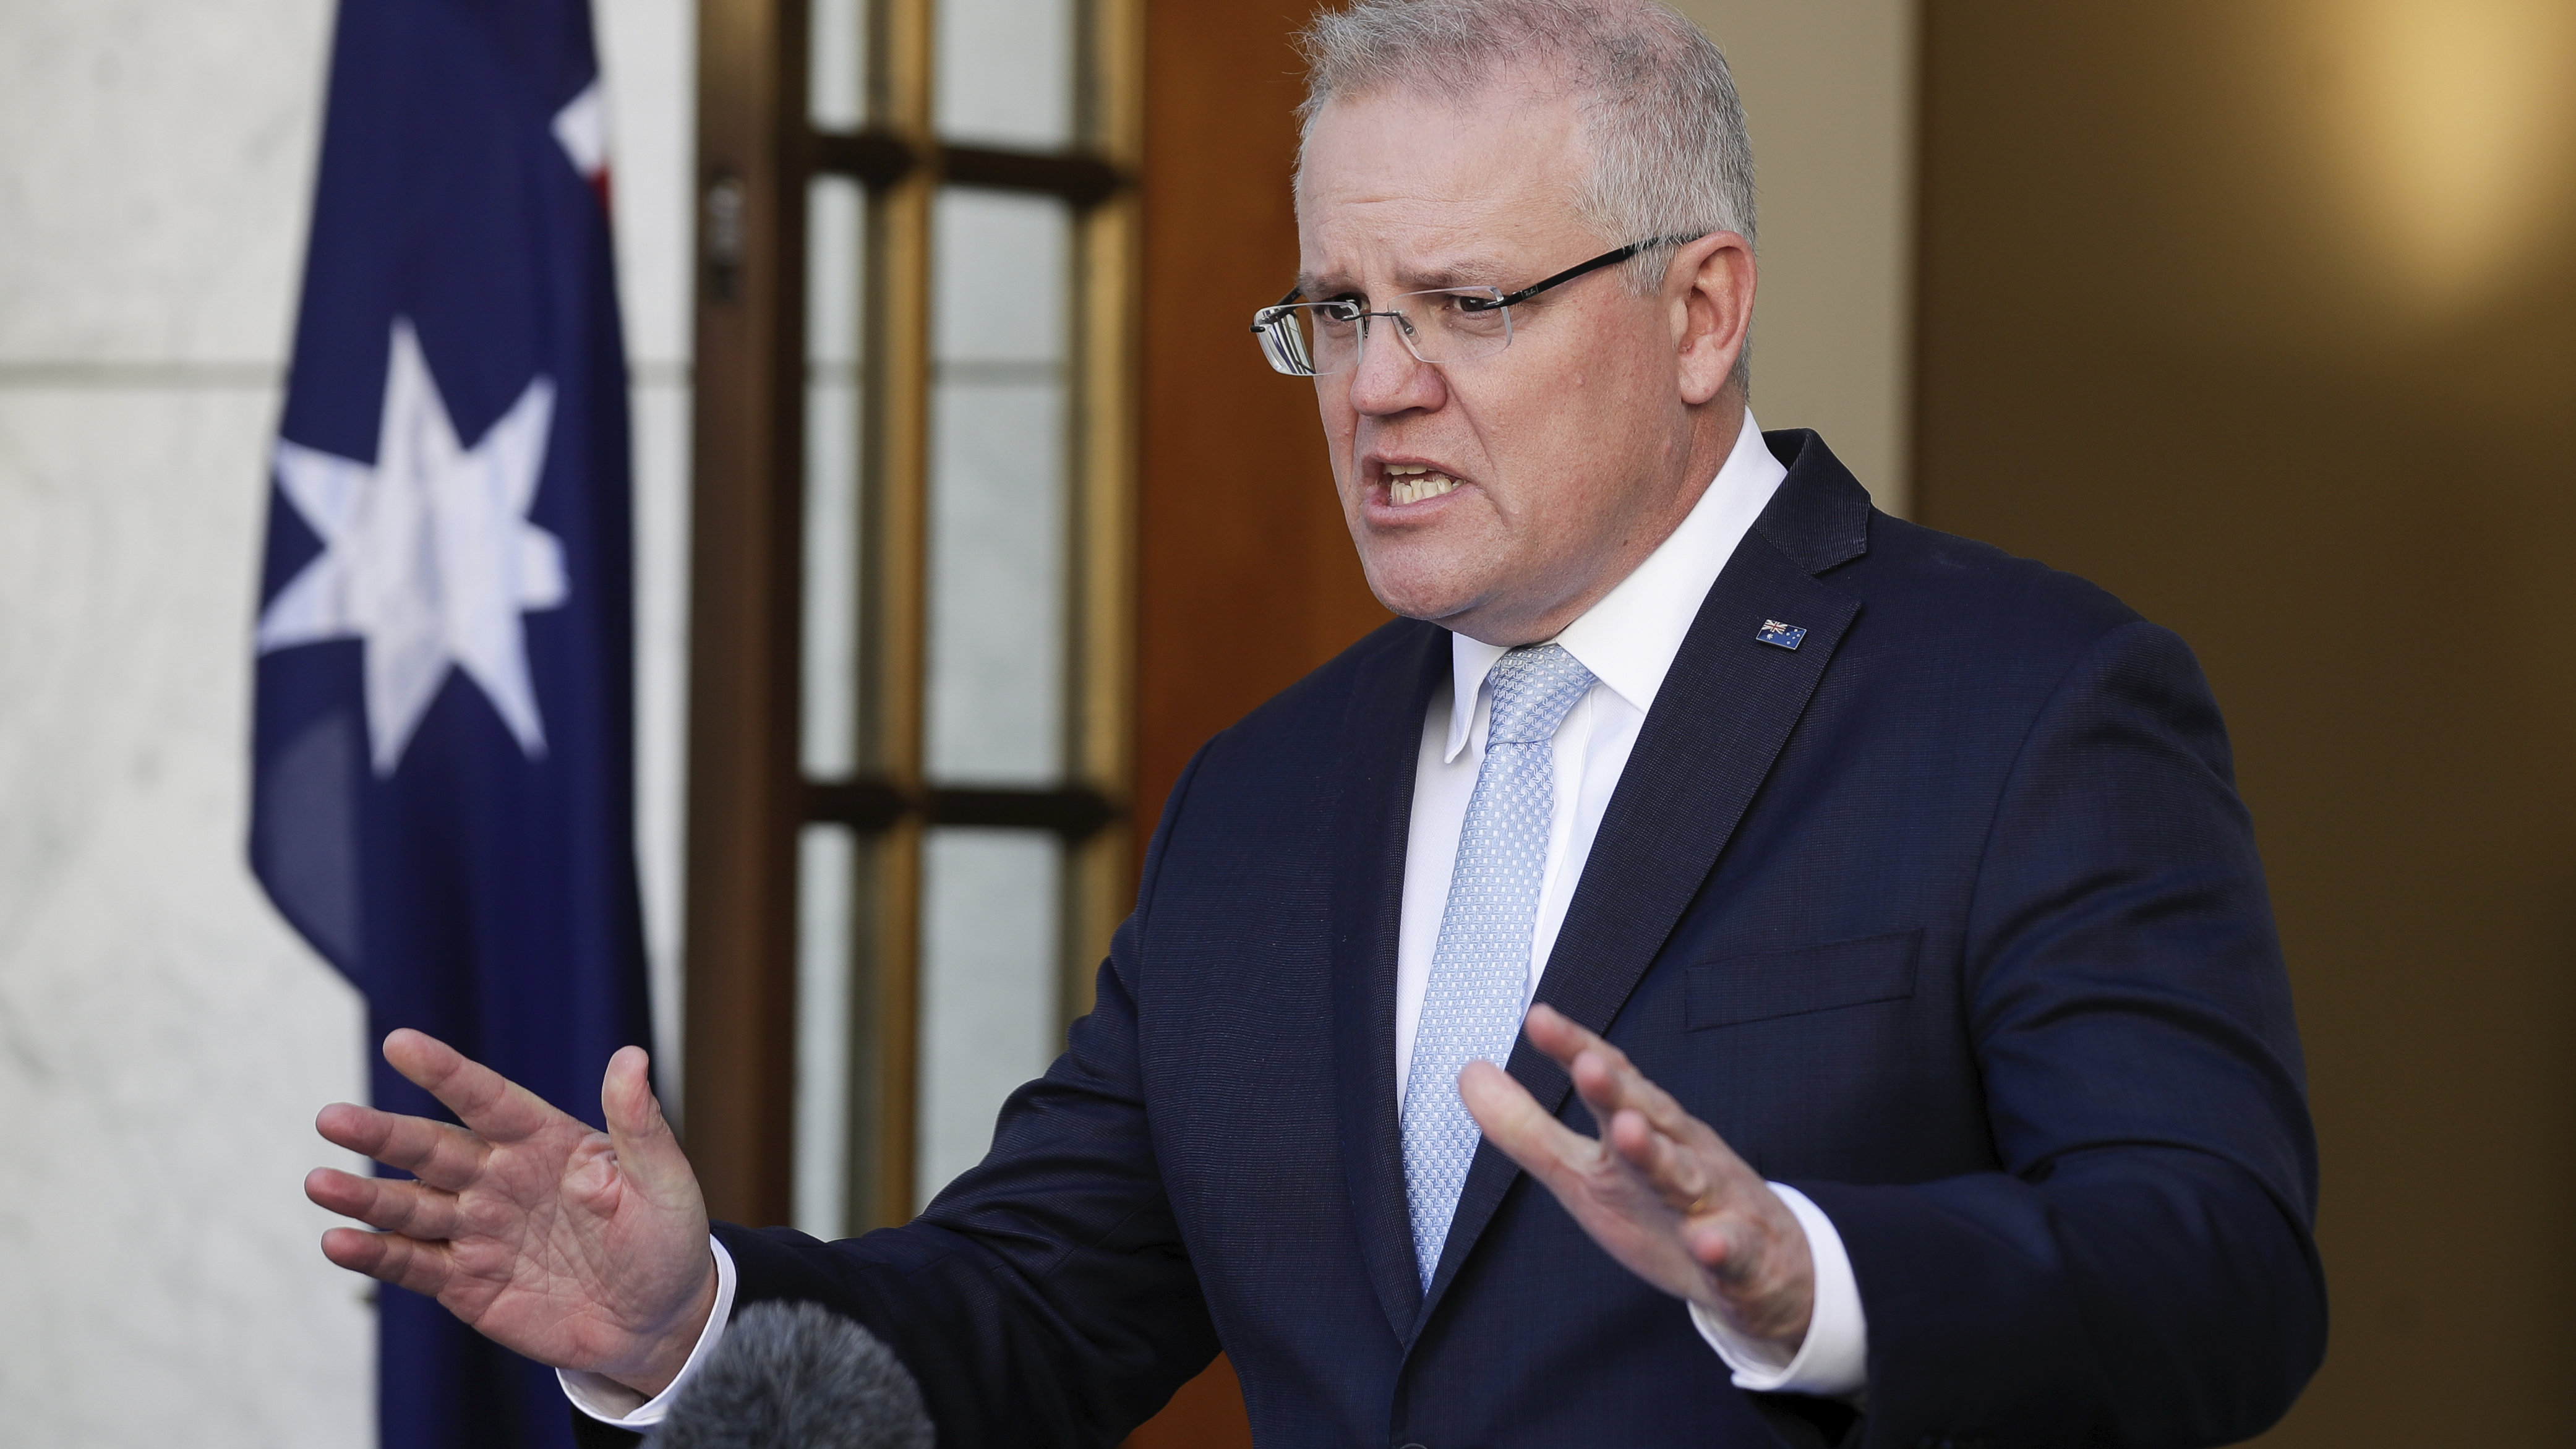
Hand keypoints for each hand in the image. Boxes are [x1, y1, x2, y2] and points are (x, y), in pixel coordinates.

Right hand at [305, 1030, 717, 1395]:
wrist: (657, 1321)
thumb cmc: (667, 1240)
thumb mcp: (664, 1181)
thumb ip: (639, 1125)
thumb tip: (632, 1056)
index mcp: (546, 1141)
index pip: (488, 1098)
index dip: (445, 1072)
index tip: (399, 1042)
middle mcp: (501, 1178)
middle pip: (434, 1149)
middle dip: (383, 1134)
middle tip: (331, 1117)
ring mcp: (478, 1229)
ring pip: (411, 1206)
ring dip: (365, 1195)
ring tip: (318, 1182)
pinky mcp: (465, 1282)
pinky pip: (413, 1263)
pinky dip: (375, 1254)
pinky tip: (339, 1241)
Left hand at [1460, 1003, 1813, 1352]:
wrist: (1760, 1270)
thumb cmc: (1662, 1208)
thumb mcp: (1586, 1171)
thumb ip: (1528, 1127)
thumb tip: (1469, 1075)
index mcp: (1645, 1128)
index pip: (1612, 1079)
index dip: (1577, 1050)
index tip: (1539, 1019)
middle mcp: (1681, 1152)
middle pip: (1650, 1114)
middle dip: (1620, 1091)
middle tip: (1588, 1065)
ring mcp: (1714, 1201)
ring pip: (1686, 1174)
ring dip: (1658, 1154)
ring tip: (1627, 1132)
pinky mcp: (1741, 1256)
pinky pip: (1733, 1250)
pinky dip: (1721, 1246)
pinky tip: (1707, 1242)